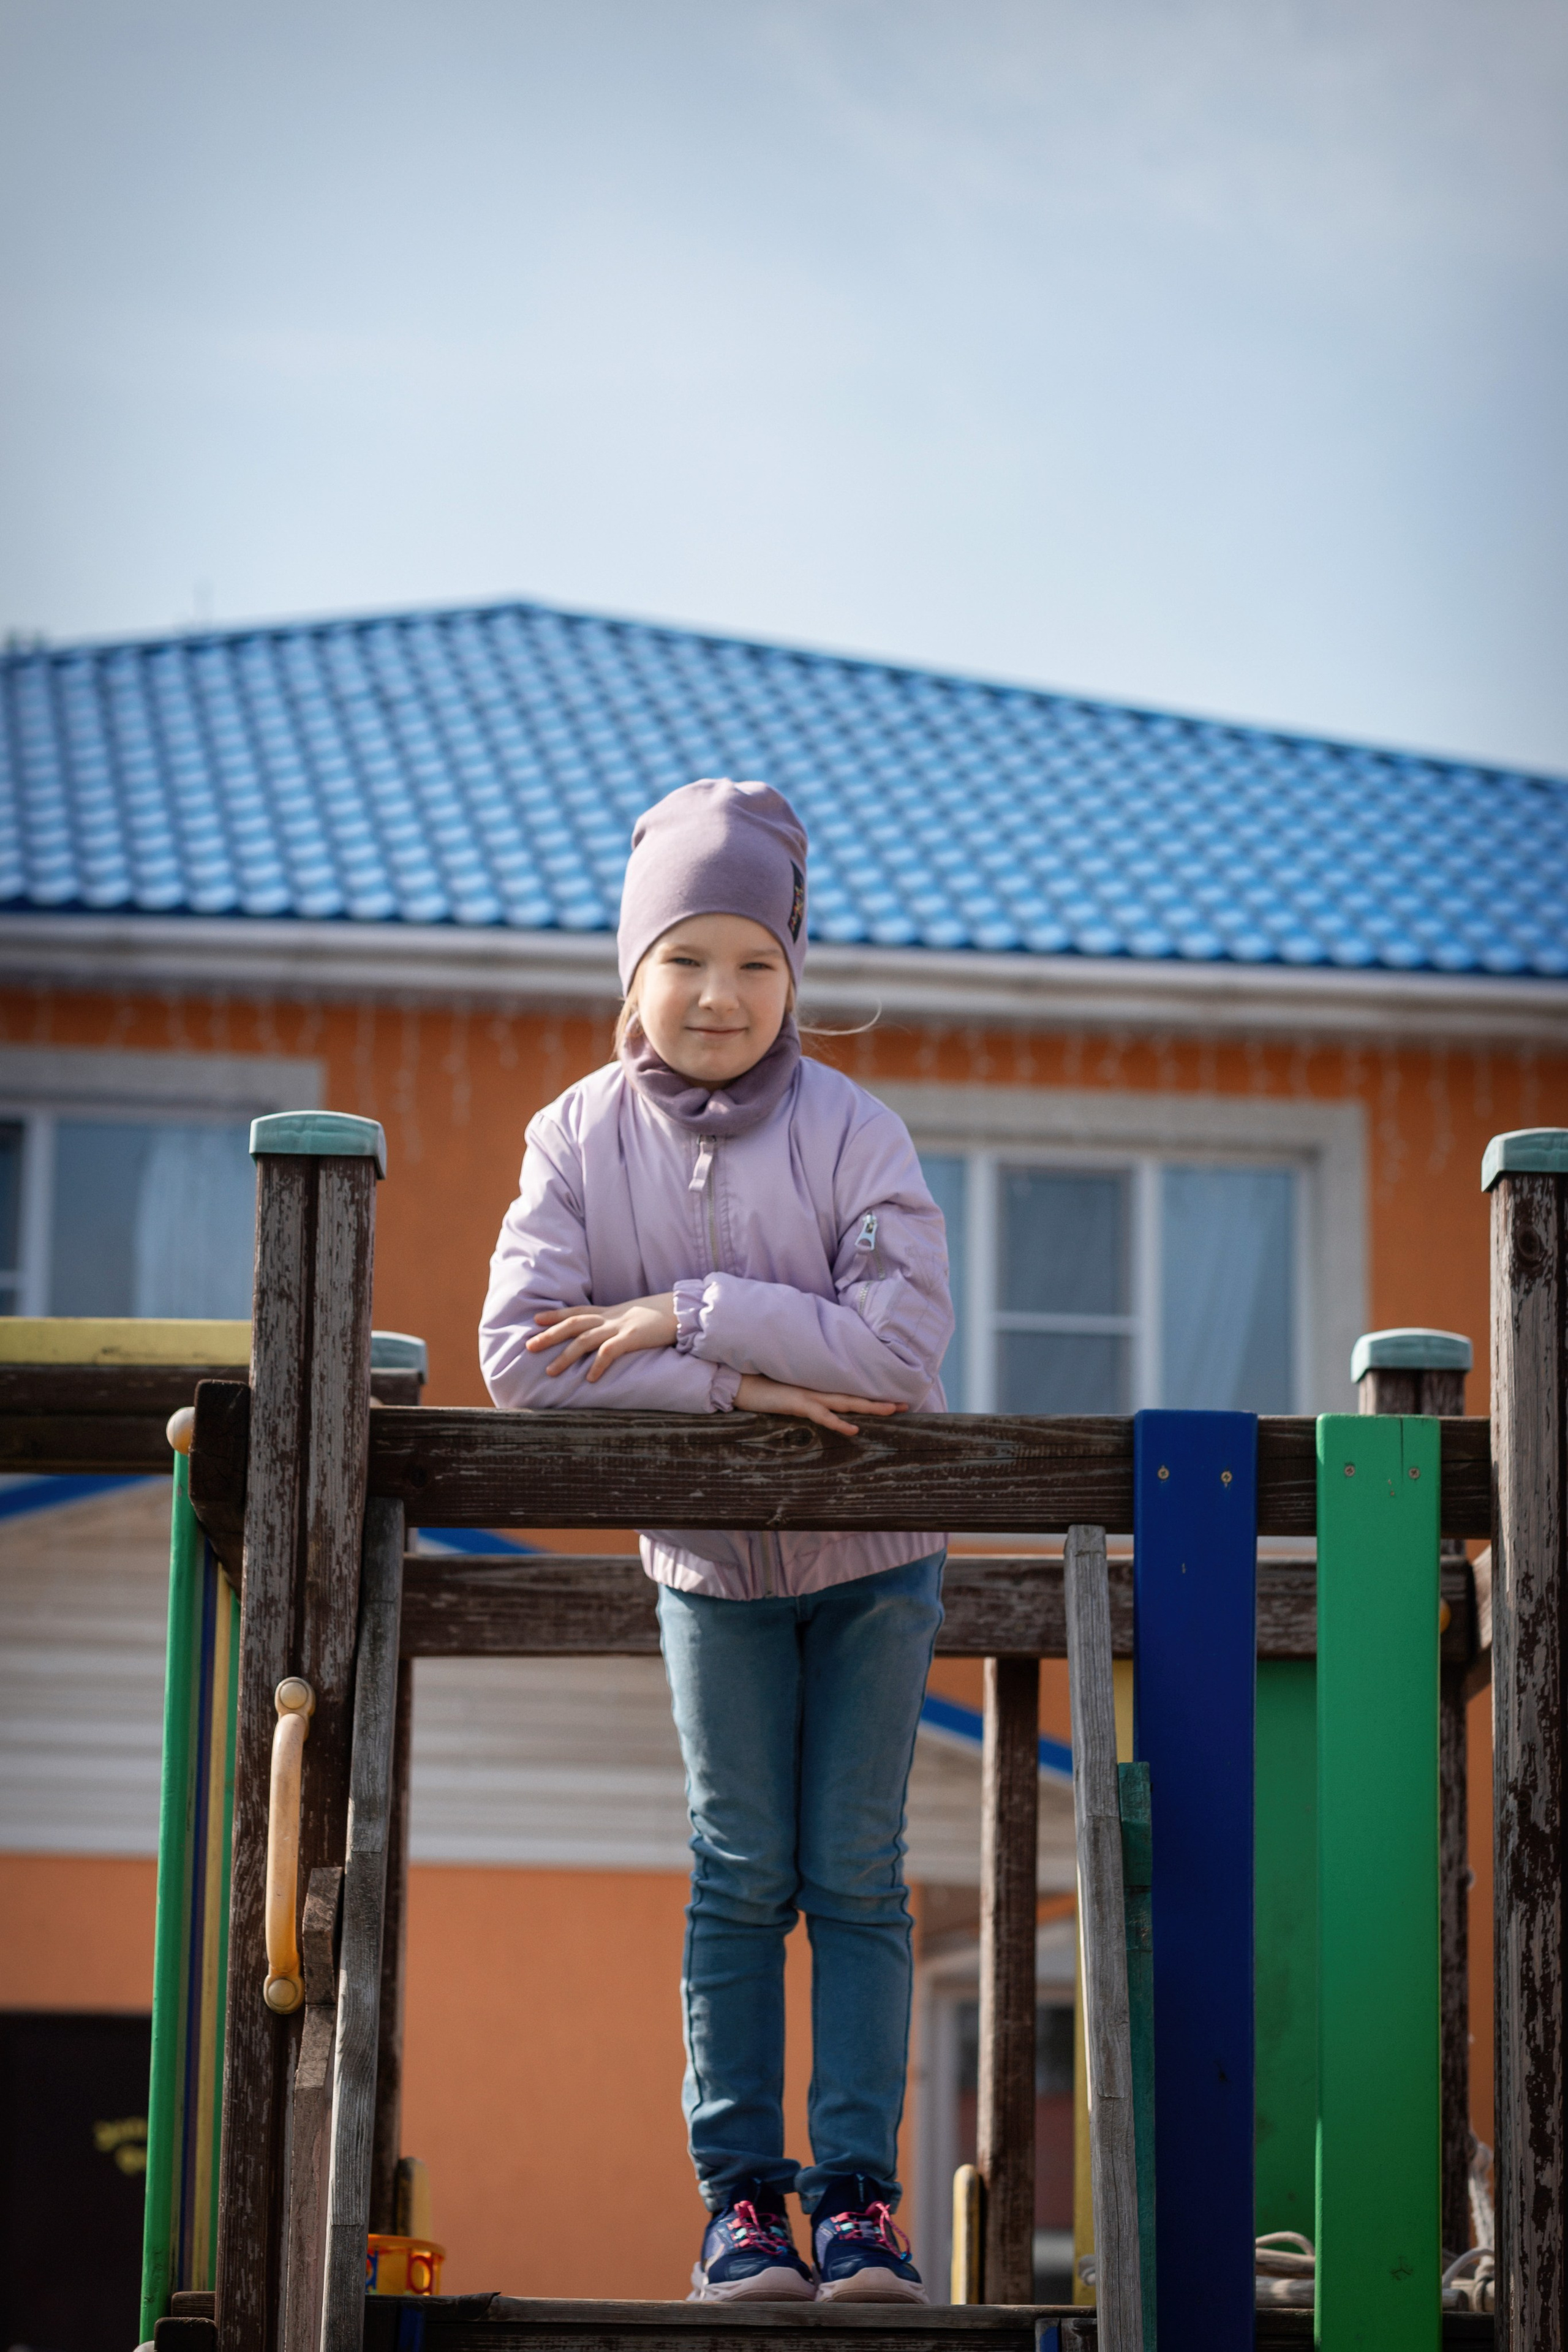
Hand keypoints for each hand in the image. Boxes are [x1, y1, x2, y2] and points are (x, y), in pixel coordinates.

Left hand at [525, 1294, 678, 1381]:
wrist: (684, 1309)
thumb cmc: (662, 1315)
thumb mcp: (635, 1316)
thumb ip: (620, 1323)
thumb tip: (609, 1334)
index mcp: (611, 1312)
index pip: (578, 1311)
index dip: (556, 1315)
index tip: (536, 1319)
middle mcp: (611, 1318)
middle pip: (573, 1324)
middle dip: (550, 1335)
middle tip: (529, 1346)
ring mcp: (621, 1327)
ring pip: (585, 1339)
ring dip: (565, 1356)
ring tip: (550, 1371)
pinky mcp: (633, 1338)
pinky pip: (610, 1352)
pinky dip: (597, 1364)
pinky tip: (589, 1378)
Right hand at [734, 1373, 905, 1437]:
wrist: (737, 1381)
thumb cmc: (760, 1385)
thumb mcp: (786, 1390)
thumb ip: (803, 1394)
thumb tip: (816, 1401)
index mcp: (816, 1386)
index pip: (848, 1391)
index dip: (870, 1395)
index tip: (891, 1399)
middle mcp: (816, 1388)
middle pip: (855, 1395)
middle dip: (880, 1401)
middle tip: (905, 1404)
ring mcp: (808, 1395)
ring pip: (846, 1402)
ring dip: (870, 1407)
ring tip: (891, 1411)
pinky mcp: (796, 1402)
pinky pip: (822, 1415)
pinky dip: (839, 1423)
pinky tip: (855, 1429)